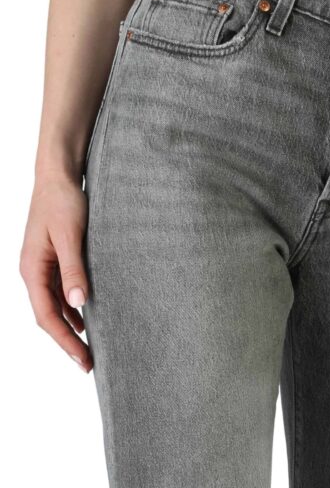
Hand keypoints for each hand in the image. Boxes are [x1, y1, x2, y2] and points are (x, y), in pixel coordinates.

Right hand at [19, 173, 91, 371]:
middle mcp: (34, 271)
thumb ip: (74, 270)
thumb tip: (79, 304)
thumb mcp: (72, 236)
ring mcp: (42, 265)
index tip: (83, 359)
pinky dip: (72, 306)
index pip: (46, 316)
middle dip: (68, 340)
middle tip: (90, 362)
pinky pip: (60, 290)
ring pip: (54, 304)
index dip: (65, 341)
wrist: (59, 175)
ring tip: (90, 345)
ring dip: (70, 325)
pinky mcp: (54, 258)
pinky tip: (86, 315)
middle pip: (48, 315)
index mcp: (32, 269)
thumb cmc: (64, 201)